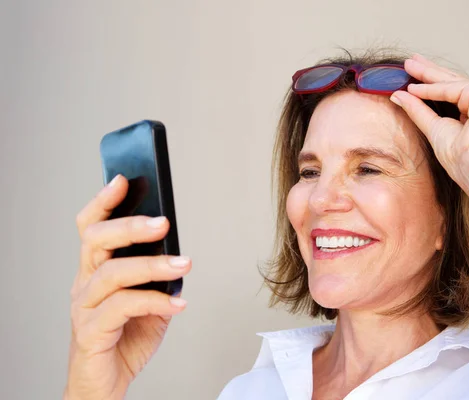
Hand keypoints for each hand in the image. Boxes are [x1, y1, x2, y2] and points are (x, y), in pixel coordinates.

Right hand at [65, 175, 191, 399]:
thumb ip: (157, 279)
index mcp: (95, 271)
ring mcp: (84, 307)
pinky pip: (122, 307)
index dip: (103, 202)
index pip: (91, 227)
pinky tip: (178, 303)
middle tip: (163, 222)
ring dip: (152, 265)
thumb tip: (178, 255)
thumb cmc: (125, 338)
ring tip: (183, 263)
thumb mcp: (148, 302)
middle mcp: (84, 284)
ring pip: (112, 272)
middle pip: (96, 240)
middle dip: (130, 226)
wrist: (105, 385)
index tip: (123, 179)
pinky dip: (155, 301)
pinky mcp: (91, 332)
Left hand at [390, 54, 468, 204]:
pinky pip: (451, 88)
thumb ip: (418, 111)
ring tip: (408, 65)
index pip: (451, 94)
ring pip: (450, 81)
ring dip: (428, 72)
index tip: (411, 78)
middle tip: (410, 61)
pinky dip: (431, 88)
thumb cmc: (463, 160)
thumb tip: (398, 96)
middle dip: (429, 71)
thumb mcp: (434, 130)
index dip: (430, 85)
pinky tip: (413, 88)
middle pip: (451, 82)